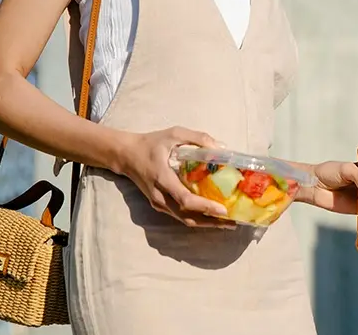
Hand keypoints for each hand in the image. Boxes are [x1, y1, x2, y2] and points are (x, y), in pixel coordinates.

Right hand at [118, 126, 234, 228]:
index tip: (223, 210)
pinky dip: (196, 218)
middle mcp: (160, 196)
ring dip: (205, 223)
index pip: (185, 199)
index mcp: (162, 178)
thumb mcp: (173, 134)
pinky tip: (210, 216)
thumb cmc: (150, 143)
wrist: (125, 155)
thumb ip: (197, 138)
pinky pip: (179, 215)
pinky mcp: (158, 205)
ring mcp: (158, 203)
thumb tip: (221, 148)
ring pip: (184, 219)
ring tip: (225, 223)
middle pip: (187, 216)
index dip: (205, 206)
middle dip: (211, 222)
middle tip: (232, 222)